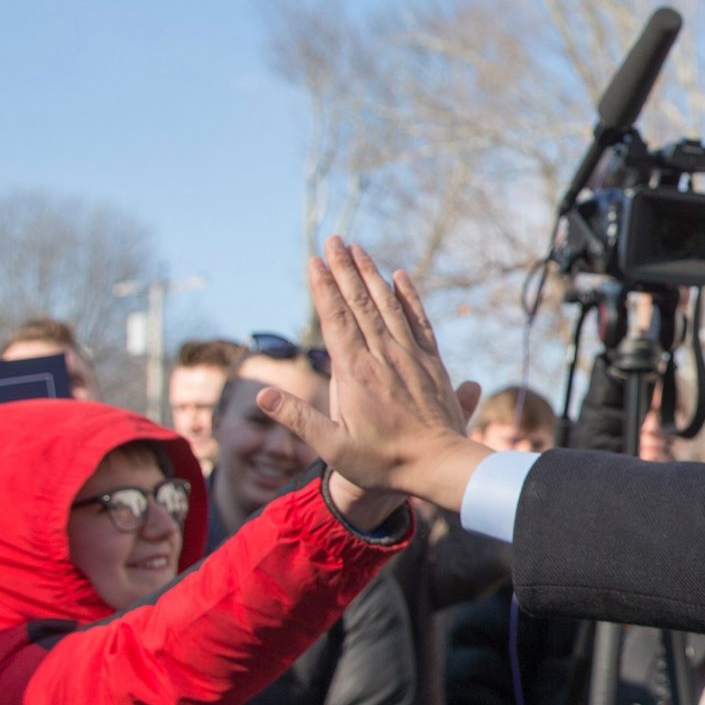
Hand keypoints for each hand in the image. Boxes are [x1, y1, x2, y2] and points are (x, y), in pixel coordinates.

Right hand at [259, 238, 493, 513]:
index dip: (324, 288)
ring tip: (359, 248)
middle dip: (344, 269)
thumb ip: (298, 418)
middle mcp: (384, 356)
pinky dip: (409, 296)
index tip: (314, 260)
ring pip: (388, 305)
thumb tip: (262, 395)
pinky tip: (401, 276)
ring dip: (372, 274)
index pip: (336, 319)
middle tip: (333, 239)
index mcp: (356, 373)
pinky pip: (419, 320)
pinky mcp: (432, 362)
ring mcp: (411, 355)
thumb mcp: (333, 447)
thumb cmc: (383, 462)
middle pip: (360, 302)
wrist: (441, 465)